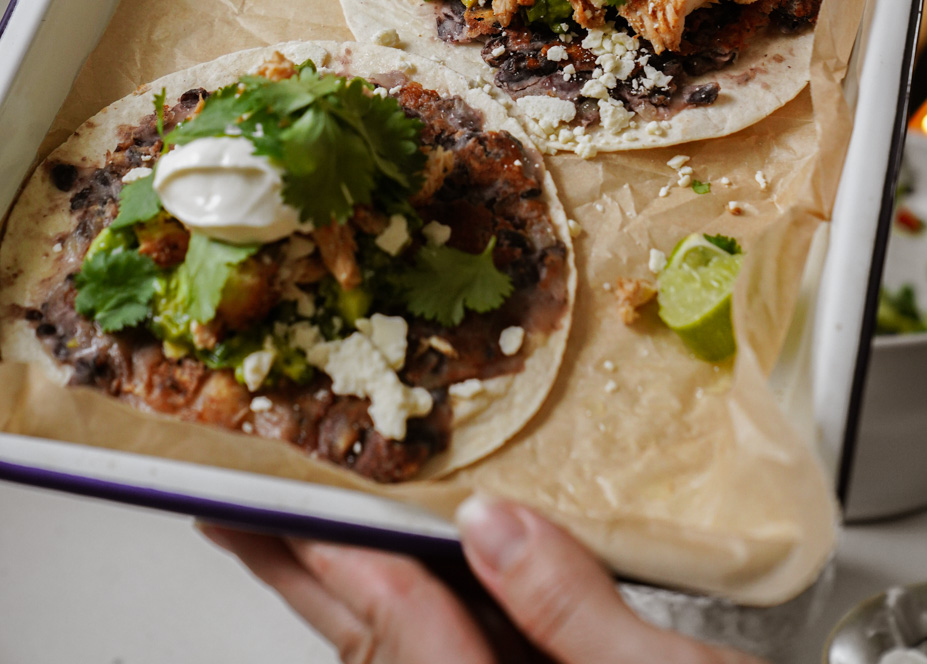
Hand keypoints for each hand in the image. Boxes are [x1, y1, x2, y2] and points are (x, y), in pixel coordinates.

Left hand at [200, 497, 764, 663]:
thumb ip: (576, 613)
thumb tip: (491, 525)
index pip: (398, 630)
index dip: (329, 554)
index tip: (262, 498)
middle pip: (375, 647)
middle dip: (299, 573)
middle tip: (230, 509)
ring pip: (400, 654)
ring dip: (345, 587)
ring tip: (295, 526)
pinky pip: (443, 654)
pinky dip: (409, 609)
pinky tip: (406, 568)